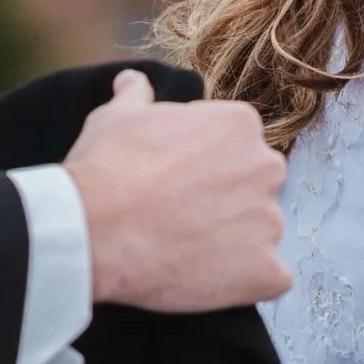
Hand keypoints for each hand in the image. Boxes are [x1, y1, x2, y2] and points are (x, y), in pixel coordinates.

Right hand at [64, 69, 290, 313]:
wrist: (93, 231)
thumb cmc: (105, 169)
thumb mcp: (115, 117)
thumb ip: (136, 96)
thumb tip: (133, 81)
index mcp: (239, 125)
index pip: (237, 148)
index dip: (205, 170)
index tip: (176, 184)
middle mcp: (266, 167)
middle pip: (255, 188)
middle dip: (226, 202)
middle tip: (180, 218)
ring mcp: (270, 222)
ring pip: (261, 233)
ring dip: (233, 243)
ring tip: (184, 250)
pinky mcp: (267, 272)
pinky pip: (269, 278)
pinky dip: (244, 283)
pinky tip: (204, 279)